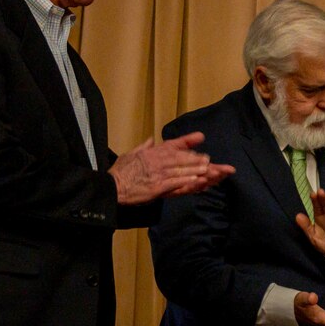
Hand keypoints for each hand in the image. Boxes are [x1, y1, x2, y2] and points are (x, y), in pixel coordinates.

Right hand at [110, 133, 233, 204]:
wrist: (111, 187)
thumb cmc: (121, 171)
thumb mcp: (131, 154)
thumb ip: (144, 146)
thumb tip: (152, 139)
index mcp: (152, 152)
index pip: (173, 144)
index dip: (188, 141)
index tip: (201, 137)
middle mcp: (157, 161)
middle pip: (182, 158)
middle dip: (199, 159)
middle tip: (213, 160)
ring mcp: (158, 174)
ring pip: (182, 171)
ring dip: (198, 170)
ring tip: (212, 170)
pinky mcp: (157, 188)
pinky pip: (176, 183)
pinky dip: (187, 181)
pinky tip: (198, 181)